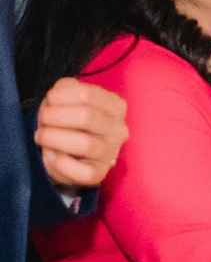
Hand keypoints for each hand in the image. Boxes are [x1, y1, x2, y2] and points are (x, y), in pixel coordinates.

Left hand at [33, 76, 129, 193]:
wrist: (73, 150)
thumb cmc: (71, 120)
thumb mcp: (70, 97)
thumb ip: (65, 88)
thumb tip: (56, 97)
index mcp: (115, 106)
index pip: (86, 94)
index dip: (60, 96)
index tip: (49, 100)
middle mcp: (118, 129)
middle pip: (86, 116)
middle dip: (54, 116)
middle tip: (42, 119)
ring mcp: (111, 152)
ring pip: (85, 144)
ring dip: (54, 138)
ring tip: (42, 136)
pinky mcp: (100, 173)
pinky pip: (83, 172)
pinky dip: (61, 163)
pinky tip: (52, 156)